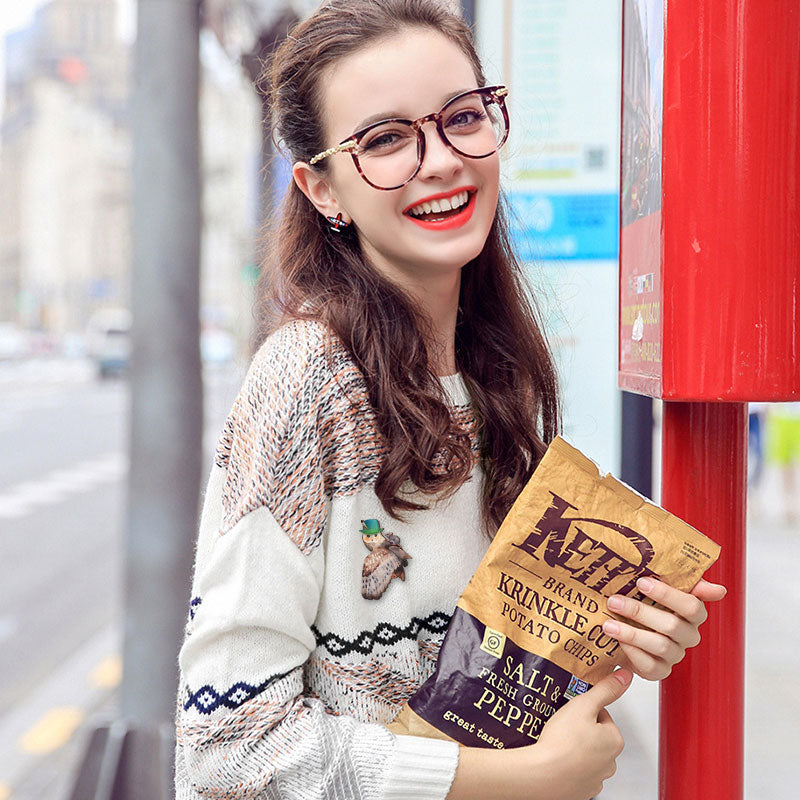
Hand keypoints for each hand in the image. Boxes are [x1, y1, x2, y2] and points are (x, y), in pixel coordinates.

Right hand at [529, 668, 631, 799]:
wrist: (543, 776)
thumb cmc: (562, 742)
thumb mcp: (583, 705)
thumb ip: (605, 690)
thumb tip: (624, 677)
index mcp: (614, 740)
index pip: (602, 715)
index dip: (584, 710)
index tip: (571, 713)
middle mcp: (610, 762)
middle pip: (596, 735)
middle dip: (581, 730)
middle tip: (563, 727)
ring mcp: (596, 779)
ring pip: (586, 754)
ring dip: (575, 748)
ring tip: (557, 743)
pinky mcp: (581, 790)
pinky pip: (577, 771)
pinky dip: (568, 765)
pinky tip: (556, 758)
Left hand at [601, 577, 726, 680]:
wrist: (626, 623)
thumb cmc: (646, 600)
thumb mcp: (662, 584)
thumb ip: (689, 582)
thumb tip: (719, 590)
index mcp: (692, 614)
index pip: (692, 606)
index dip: (667, 594)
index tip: (642, 582)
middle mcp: (687, 635)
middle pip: (671, 625)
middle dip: (639, 611)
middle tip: (614, 601)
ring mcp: (675, 654)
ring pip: (660, 646)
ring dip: (631, 633)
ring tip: (609, 624)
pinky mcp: (660, 670)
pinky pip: (651, 666)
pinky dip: (632, 653)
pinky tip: (617, 641)